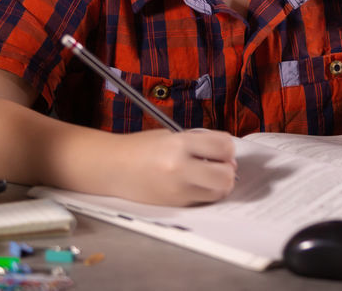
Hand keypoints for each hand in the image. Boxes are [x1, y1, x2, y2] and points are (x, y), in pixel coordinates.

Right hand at [111, 128, 237, 205]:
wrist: (113, 168)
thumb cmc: (140, 148)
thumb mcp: (170, 136)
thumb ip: (197, 142)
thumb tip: (224, 155)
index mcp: (179, 144)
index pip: (223, 146)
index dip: (228, 147)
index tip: (223, 148)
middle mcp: (180, 168)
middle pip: (226, 176)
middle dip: (228, 169)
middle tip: (221, 164)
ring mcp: (177, 190)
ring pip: (218, 192)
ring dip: (220, 184)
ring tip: (209, 176)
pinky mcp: (175, 204)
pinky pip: (202, 200)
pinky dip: (205, 192)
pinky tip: (195, 183)